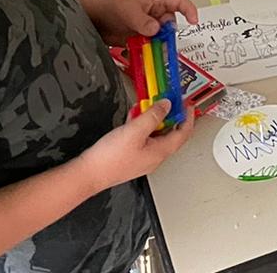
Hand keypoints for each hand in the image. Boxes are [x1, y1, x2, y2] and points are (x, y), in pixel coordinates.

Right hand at [79, 100, 193, 193]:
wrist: (88, 174)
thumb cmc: (110, 158)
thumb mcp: (135, 131)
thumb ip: (153, 116)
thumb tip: (167, 105)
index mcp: (160, 152)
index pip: (183, 133)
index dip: (187, 117)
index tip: (187, 104)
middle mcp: (154, 156)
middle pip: (170, 133)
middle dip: (169, 115)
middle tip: (167, 101)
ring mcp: (143, 157)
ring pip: (155, 134)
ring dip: (153, 118)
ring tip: (147, 106)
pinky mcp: (131, 156)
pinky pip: (143, 137)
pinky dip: (141, 125)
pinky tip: (133, 116)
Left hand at [85, 0, 197, 46]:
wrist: (95, 21)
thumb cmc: (111, 7)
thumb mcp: (130, 12)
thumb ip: (143, 21)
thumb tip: (157, 29)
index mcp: (155, 1)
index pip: (178, 1)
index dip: (189, 9)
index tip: (193, 21)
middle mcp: (154, 14)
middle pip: (171, 24)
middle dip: (170, 34)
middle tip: (164, 41)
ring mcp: (148, 27)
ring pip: (163, 37)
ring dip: (160, 45)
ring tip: (153, 50)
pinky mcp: (141, 39)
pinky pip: (153, 46)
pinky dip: (152, 52)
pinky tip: (147, 55)